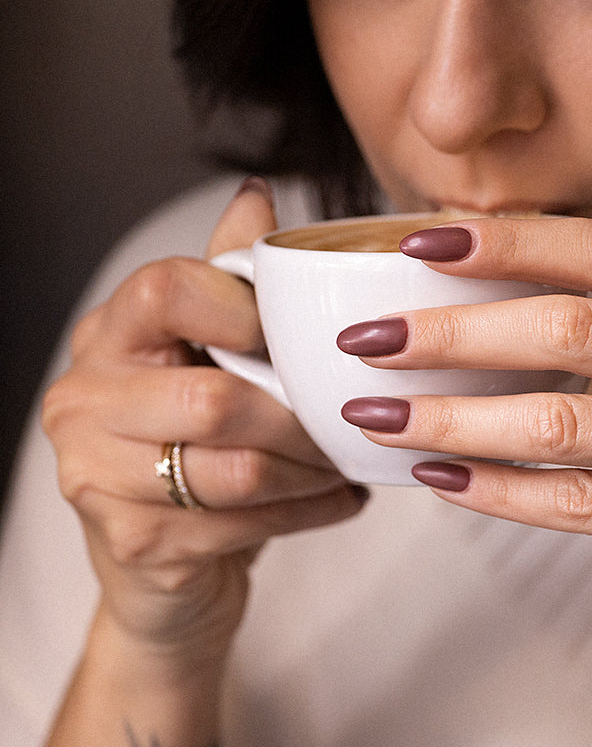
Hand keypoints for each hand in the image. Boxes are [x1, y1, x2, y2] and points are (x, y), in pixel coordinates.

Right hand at [42, 180, 365, 660]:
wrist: (159, 553)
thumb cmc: (192, 433)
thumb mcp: (206, 345)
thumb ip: (228, 275)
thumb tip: (256, 194)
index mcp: (108, 335)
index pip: (167, 291)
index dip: (248, 312)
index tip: (303, 339)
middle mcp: (84, 400)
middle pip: (214, 400)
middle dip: (301, 417)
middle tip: (352, 418)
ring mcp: (95, 477)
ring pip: (239, 470)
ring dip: (315, 468)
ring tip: (350, 457)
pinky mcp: (132, 542)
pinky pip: (247, 525)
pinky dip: (312, 511)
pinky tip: (340, 497)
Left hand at [339, 215, 591, 650]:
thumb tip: (523, 285)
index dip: (501, 241)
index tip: (419, 239)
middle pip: (564, 326)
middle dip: (449, 329)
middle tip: (368, 336)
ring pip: (559, 418)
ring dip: (453, 415)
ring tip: (379, 413)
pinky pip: (582, 502)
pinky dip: (501, 491)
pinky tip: (444, 479)